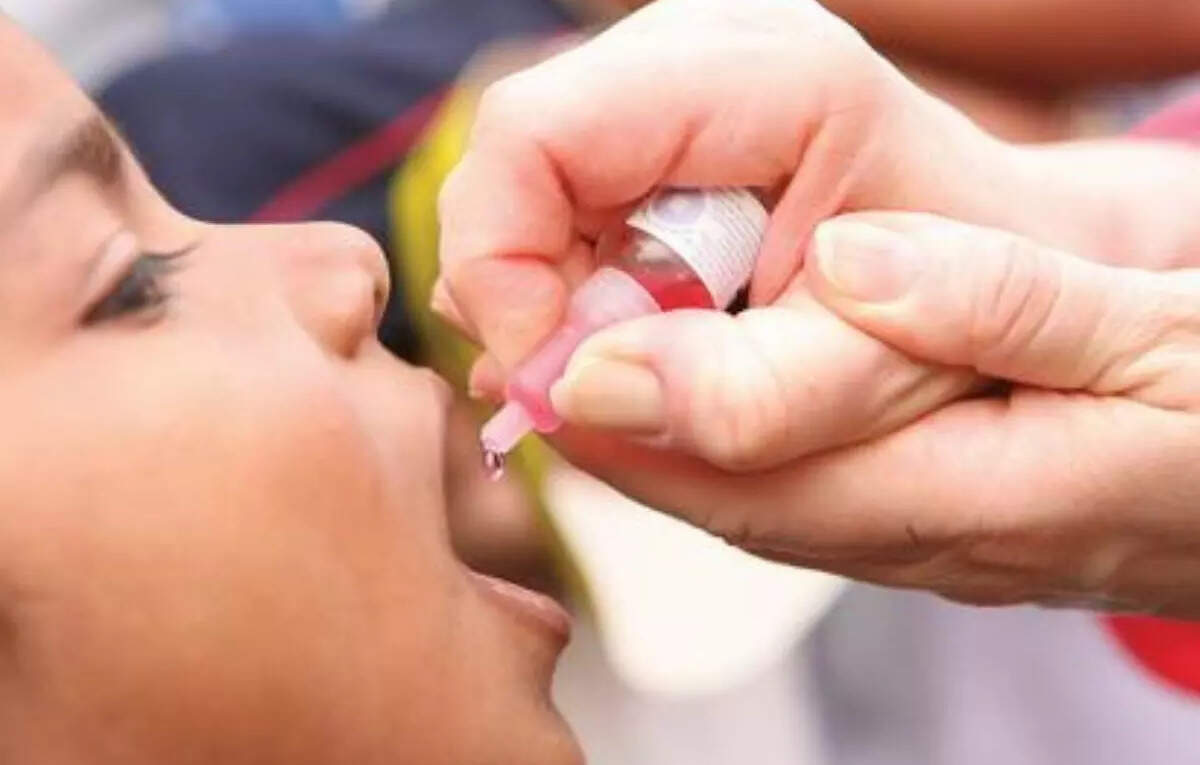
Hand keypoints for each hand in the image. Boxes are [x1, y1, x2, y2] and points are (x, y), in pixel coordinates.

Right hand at [438, 0, 1045, 458]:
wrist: (1010, 266)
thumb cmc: (973, 320)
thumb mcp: (882, 376)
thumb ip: (740, 396)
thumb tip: (562, 394)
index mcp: (767, 77)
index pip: (532, 137)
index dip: (502, 271)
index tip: (550, 383)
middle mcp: (702, 51)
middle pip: (510, 167)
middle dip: (529, 301)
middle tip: (605, 390)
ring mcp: (672, 80)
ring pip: (524, 196)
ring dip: (558, 305)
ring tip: (652, 360)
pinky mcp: (657, 126)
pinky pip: (560, 211)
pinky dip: (579, 295)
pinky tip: (652, 332)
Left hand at [559, 212, 1199, 616]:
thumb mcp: (1152, 343)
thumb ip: (1004, 306)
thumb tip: (853, 265)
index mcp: (944, 501)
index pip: (739, 471)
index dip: (626, 409)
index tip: (543, 345)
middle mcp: (886, 530)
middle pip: (696, 484)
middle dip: (591, 410)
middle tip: (506, 325)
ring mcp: (874, 522)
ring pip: (710, 479)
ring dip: (620, 410)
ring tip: (543, 330)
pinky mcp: (875, 497)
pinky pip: (749, 468)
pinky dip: (677, 411)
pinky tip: (642, 352)